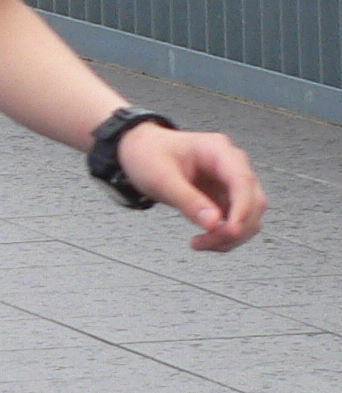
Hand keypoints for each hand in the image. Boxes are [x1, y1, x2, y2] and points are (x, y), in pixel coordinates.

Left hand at [118, 122, 265, 251]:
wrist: (140, 151)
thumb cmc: (148, 154)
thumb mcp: (160, 176)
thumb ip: (186, 199)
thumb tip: (213, 223)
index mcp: (218, 149)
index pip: (242, 180)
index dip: (243, 208)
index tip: (232, 230)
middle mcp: (231, 165)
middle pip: (253, 202)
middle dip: (236, 227)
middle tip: (208, 241)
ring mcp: (231, 183)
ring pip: (250, 216)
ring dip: (232, 236)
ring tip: (201, 243)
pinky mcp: (226, 199)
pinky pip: (237, 223)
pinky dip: (225, 236)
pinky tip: (205, 240)